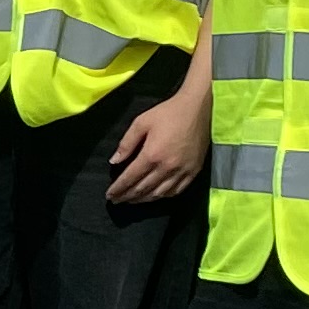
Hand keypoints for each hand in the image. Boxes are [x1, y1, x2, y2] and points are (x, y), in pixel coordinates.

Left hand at [105, 79, 208, 204]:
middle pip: (143, 189)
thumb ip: (126, 143)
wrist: (198, 108)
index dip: (118, 188)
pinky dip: (162, 196)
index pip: (130, 178)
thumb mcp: (141, 122)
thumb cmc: (168, 112)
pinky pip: (176, 191)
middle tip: (117, 200)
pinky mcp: (194, 172)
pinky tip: (155, 196)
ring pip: (159, 193)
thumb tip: (114, 161)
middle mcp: (167, 167)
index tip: (110, 195)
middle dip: (127, 196)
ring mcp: (182, 172)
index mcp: (152, 155)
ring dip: (143, 199)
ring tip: (132, 200)